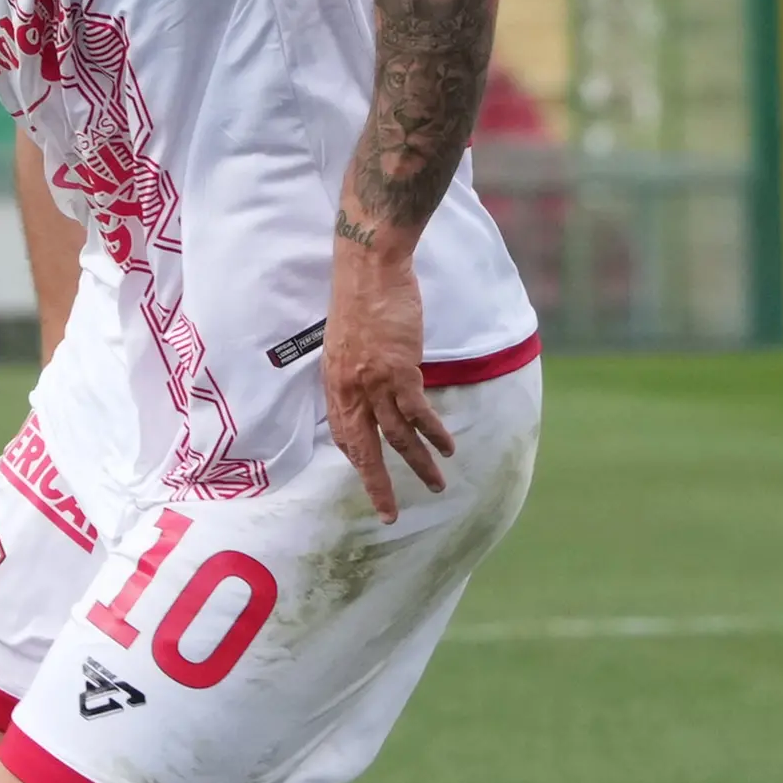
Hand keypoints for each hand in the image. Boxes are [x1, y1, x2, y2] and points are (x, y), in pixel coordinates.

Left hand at [322, 229, 451, 520]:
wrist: (370, 268)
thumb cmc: (362, 295)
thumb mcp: (346, 338)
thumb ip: (354, 366)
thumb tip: (368, 380)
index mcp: (334, 381)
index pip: (342, 432)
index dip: (356, 457)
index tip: (367, 472)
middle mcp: (350, 389)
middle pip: (364, 449)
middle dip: (378, 484)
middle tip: (390, 514)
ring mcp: (374, 383)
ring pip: (398, 437)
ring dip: (419, 464)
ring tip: (437, 484)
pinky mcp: (400, 372)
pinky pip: (419, 414)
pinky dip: (435, 434)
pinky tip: (448, 448)